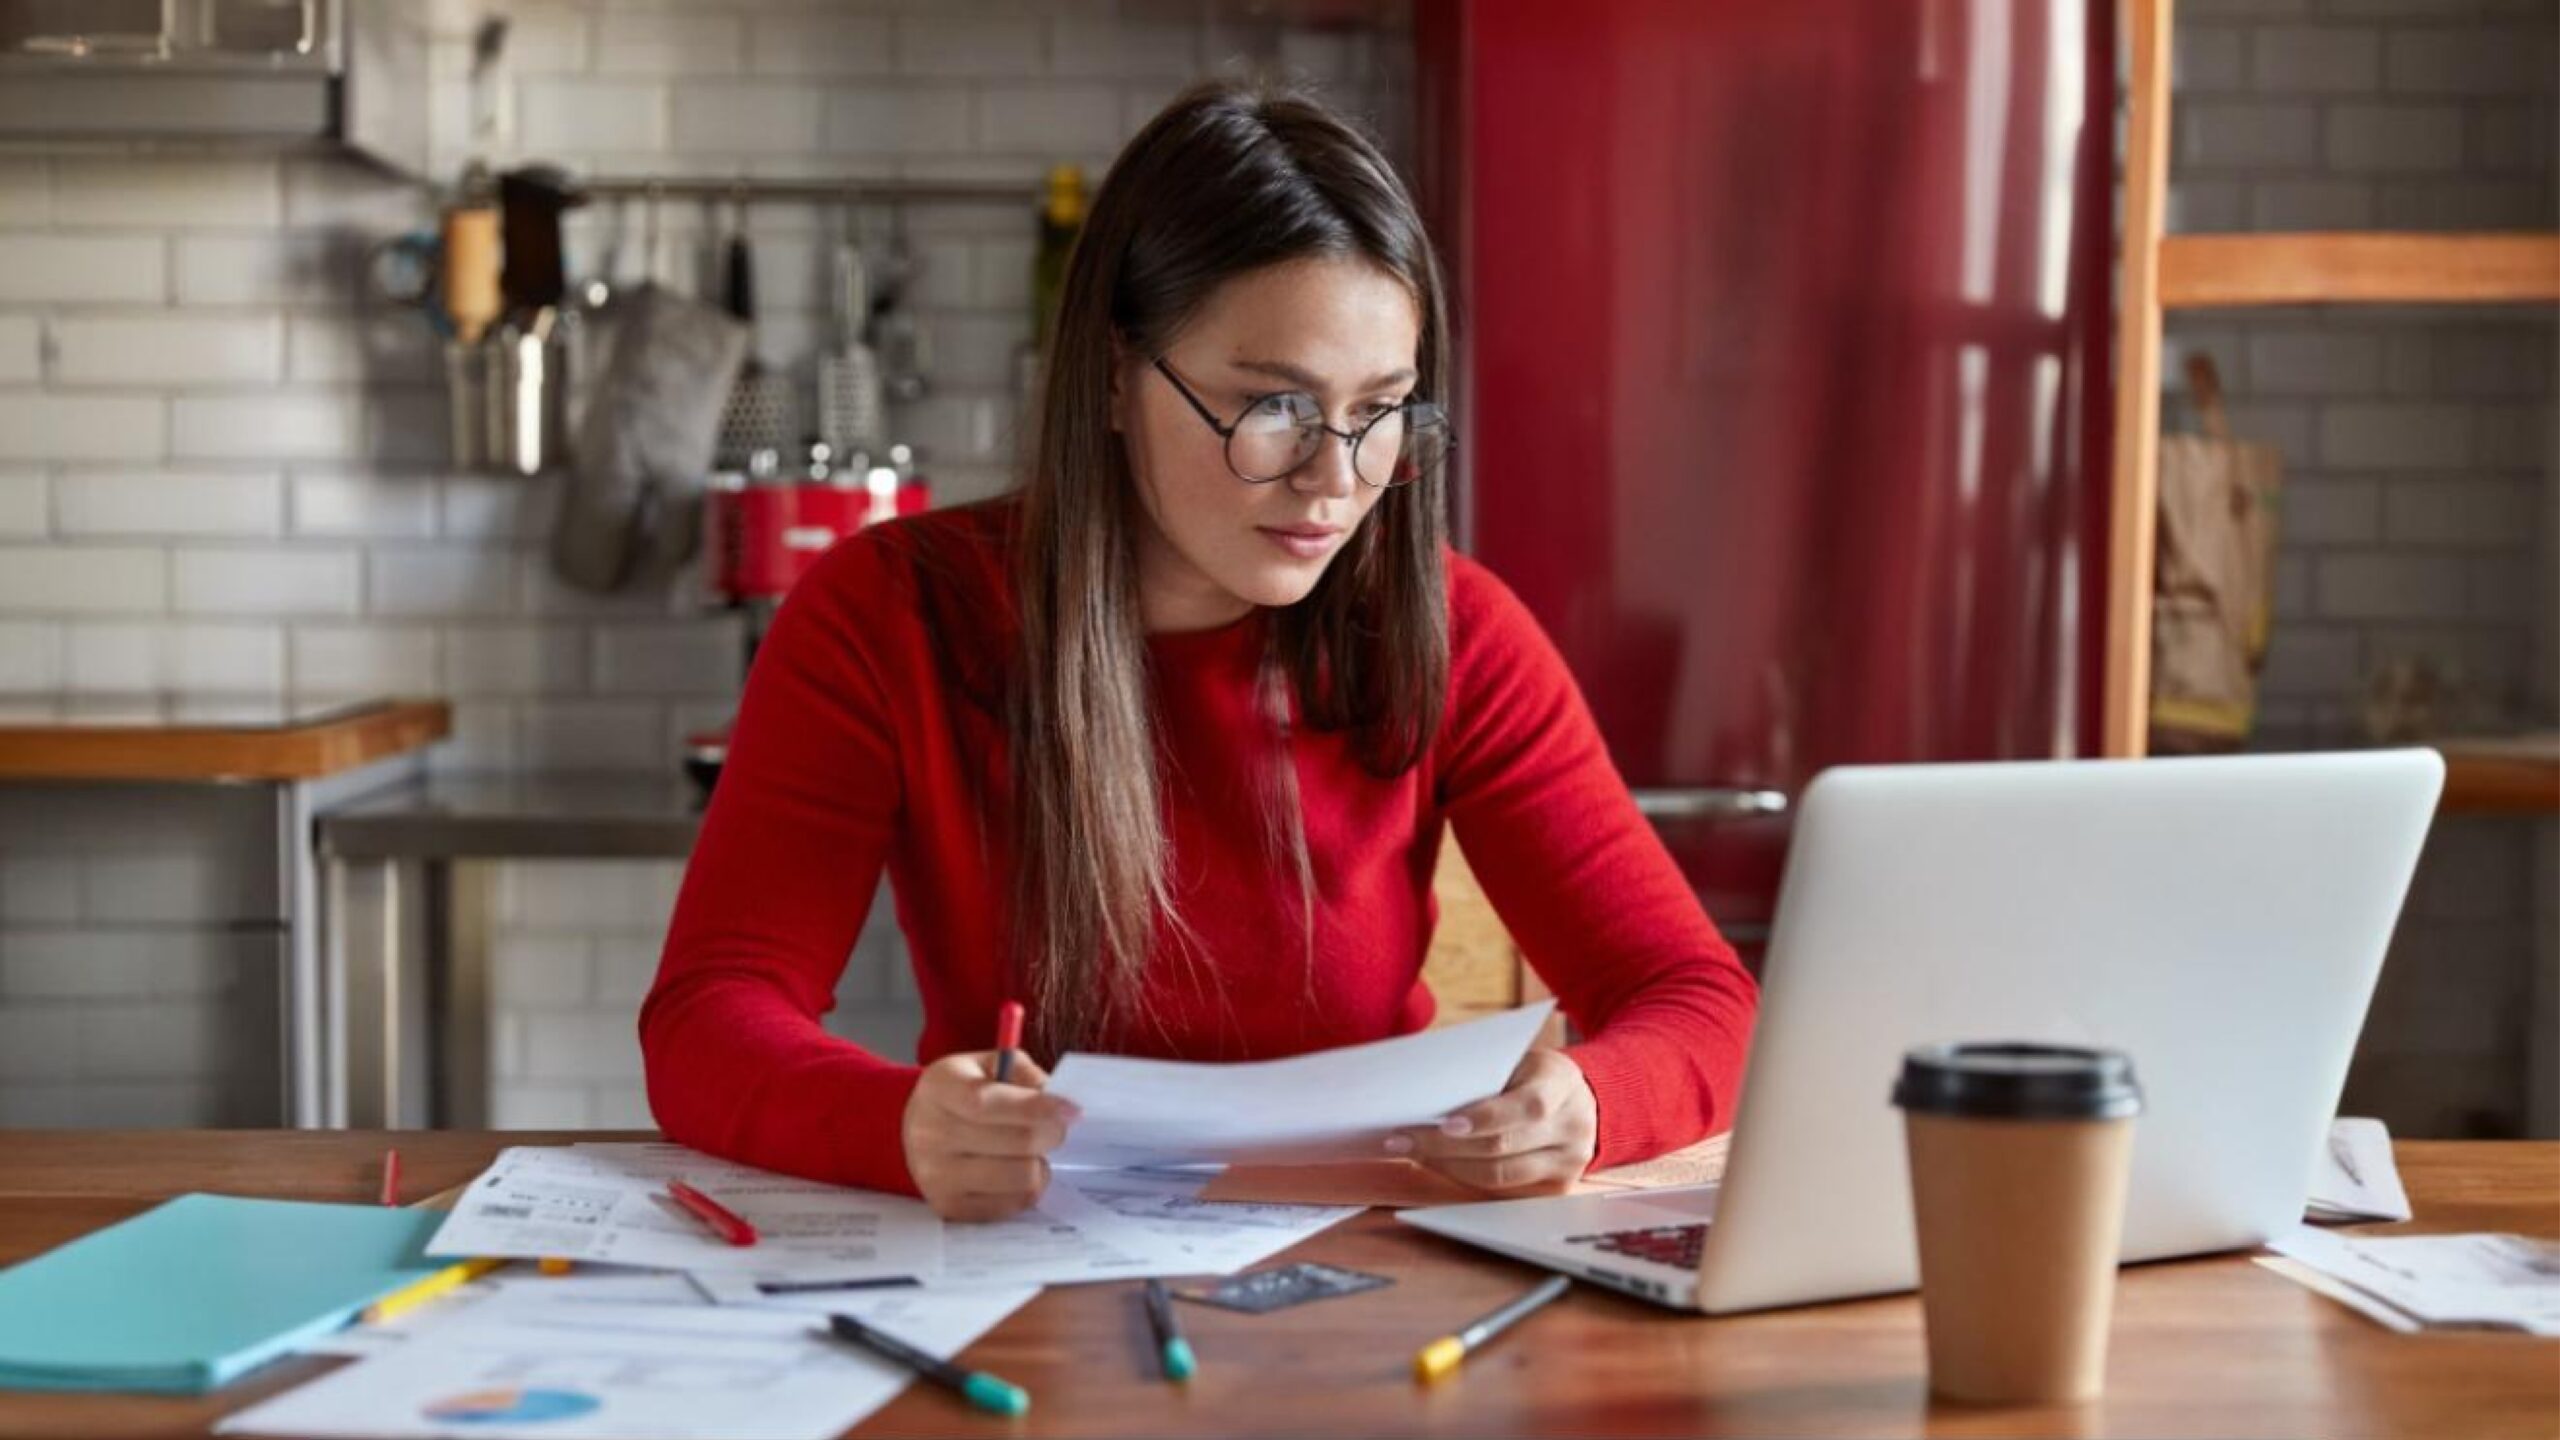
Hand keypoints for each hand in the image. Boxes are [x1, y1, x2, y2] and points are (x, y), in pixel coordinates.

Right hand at [901, 1050, 1078, 1221]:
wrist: (921, 1128)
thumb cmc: (964, 1092)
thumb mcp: (991, 1065)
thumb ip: (1026, 1076)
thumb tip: (1061, 1102)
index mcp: (939, 1088)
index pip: (987, 1103)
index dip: (1035, 1108)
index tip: (1072, 1110)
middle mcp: (929, 1133)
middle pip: (1016, 1142)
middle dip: (1051, 1134)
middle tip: (1056, 1128)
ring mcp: (936, 1175)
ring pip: (1021, 1177)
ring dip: (1040, 1164)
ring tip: (1032, 1152)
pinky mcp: (948, 1206)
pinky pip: (1013, 1204)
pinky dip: (1026, 1188)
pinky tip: (1016, 1171)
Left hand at [1392, 1048, 1597, 1194]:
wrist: (1584, 1100)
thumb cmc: (1534, 1075)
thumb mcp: (1518, 1061)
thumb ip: (1484, 1077)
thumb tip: (1424, 1096)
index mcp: (1561, 1085)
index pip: (1526, 1108)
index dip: (1484, 1119)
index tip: (1443, 1124)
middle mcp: (1571, 1128)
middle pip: (1503, 1148)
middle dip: (1444, 1146)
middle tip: (1400, 1140)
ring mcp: (1567, 1163)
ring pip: (1499, 1176)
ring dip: (1447, 1165)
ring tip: (1410, 1153)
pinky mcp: (1555, 1187)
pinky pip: (1501, 1189)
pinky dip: (1464, 1176)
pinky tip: (1436, 1163)